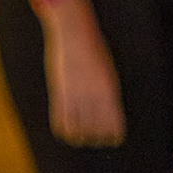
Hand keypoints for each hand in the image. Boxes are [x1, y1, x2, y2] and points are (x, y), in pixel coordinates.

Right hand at [44, 8, 125, 145]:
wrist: (75, 33)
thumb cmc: (94, 51)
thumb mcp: (107, 72)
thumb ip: (107, 94)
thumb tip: (108, 113)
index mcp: (109, 90)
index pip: (114, 125)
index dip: (113, 136)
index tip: (112, 139)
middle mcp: (93, 95)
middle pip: (96, 131)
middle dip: (97, 138)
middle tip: (95, 138)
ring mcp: (75, 94)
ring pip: (78, 130)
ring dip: (80, 136)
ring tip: (81, 136)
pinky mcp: (59, 93)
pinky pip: (61, 122)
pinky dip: (65, 131)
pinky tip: (68, 130)